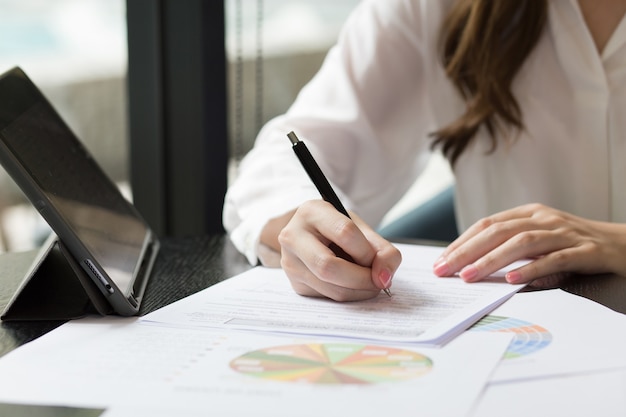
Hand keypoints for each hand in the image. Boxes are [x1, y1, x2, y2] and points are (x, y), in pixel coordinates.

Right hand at [277, 200, 401, 300]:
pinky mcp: (295, 283)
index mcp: (312, 212)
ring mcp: (290, 262)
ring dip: (359, 291)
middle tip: (378, 281)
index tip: (377, 260)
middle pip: (329, 266)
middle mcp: (293, 236)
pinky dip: (348, 295)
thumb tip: (384, 279)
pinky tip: (351, 284)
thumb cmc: (339, 230)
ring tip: (369, 282)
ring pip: (330, 288)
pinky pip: (328, 298)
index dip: (367, 252)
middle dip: (362, 279)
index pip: (344, 232)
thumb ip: (382, 250)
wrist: (313, 236)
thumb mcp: (361, 229)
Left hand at [432, 203, 625, 283]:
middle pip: (498, 231)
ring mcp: (565, 232)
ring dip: (491, 260)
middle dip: (466, 251)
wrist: (625, 246)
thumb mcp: (540, 240)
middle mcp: (544, 218)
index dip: (462, 242)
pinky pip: (555, 259)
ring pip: (522, 243)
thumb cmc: (575, 245)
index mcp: (530, 213)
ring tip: (468, 277)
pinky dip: (532, 269)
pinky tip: (512, 280)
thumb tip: (471, 266)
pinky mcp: (586, 250)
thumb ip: (512, 248)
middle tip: (444, 270)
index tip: (441, 261)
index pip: (487, 225)